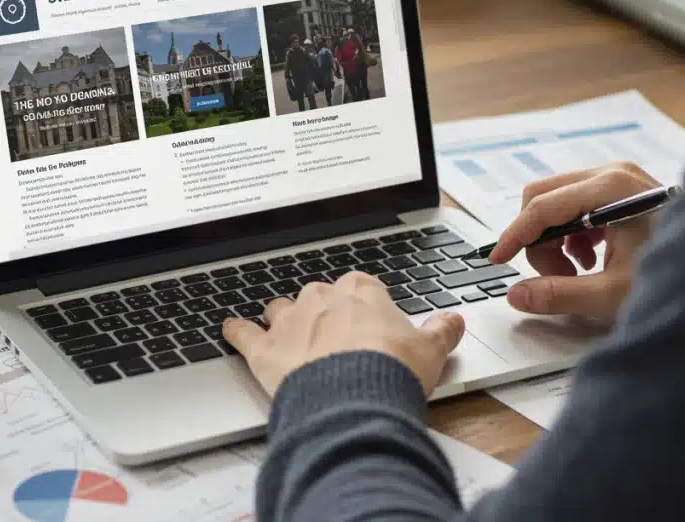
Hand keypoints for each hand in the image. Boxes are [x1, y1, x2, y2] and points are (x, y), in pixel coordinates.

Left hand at [222, 272, 465, 396]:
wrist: (354, 399)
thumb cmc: (392, 372)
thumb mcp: (431, 351)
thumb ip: (441, 331)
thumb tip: (454, 320)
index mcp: (361, 293)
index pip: (359, 284)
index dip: (361, 302)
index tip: (366, 317)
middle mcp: (321, 299)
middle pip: (317, 294)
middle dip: (321, 309)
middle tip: (332, 333)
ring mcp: (290, 322)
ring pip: (279, 308)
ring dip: (282, 318)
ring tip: (286, 332)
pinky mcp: (264, 350)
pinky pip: (242, 333)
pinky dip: (235, 330)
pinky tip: (229, 329)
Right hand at [488, 162, 659, 316]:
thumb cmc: (679, 277)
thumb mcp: (612, 293)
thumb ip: (558, 295)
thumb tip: (517, 295)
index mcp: (612, 189)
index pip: (542, 207)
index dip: (514, 236)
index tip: (497, 259)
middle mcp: (613, 174)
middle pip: (543, 198)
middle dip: (539, 242)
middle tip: (556, 278)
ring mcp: (619, 179)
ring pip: (556, 204)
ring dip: (555, 242)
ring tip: (579, 273)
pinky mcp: (621, 190)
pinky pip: (574, 206)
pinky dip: (572, 236)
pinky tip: (592, 261)